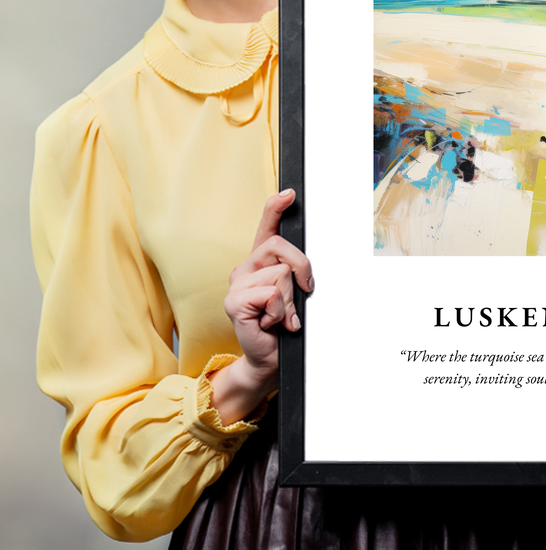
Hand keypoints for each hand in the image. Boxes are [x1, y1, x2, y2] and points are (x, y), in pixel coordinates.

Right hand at [209, 189, 313, 423]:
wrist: (270, 358)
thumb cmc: (283, 325)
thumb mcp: (294, 293)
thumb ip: (295, 273)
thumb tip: (305, 266)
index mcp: (260, 262)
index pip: (266, 227)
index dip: (276, 207)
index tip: (290, 193)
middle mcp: (245, 268)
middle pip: (281, 247)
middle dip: (302, 269)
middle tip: (303, 293)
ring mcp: (236, 284)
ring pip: (281, 274)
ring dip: (290, 300)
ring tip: (281, 316)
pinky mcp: (234, 302)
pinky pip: (271, 294)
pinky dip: (280, 312)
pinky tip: (271, 323)